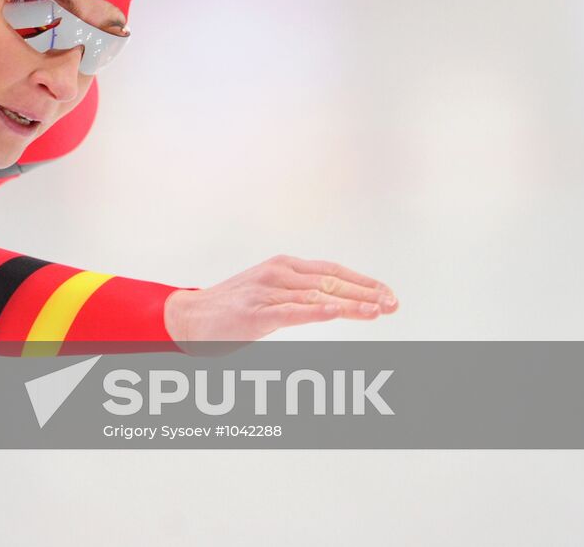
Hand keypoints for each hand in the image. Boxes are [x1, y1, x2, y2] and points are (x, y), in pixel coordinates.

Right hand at [163, 254, 396, 345]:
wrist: (190, 316)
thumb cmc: (232, 308)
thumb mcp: (270, 293)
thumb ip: (299, 293)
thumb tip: (337, 299)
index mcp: (284, 266)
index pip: (333, 272)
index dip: (364, 282)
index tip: (388, 295)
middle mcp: (278, 274)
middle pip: (332, 282)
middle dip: (366, 293)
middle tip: (393, 304)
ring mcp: (266, 292)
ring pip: (317, 297)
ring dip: (351, 304)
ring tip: (377, 311)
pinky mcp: (255, 313)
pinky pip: (291, 312)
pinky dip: (316, 311)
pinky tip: (337, 312)